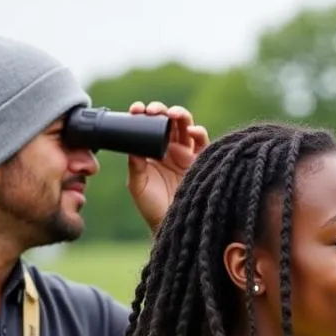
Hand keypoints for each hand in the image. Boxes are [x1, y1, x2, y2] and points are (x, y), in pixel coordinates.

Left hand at [126, 102, 209, 231]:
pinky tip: (191, 131)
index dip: (144, 115)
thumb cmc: (151, 206)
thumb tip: (131, 143)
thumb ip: (135, 164)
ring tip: (172, 114)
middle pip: (169, 122)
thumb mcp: (137, 184)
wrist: (170, 225)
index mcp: (153, 151)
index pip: (149, 126)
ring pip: (186, 127)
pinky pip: (203, 143)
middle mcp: (171, 150)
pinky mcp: (201, 163)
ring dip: (181, 116)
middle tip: (154, 110)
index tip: (136, 110)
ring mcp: (187, 155)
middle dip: (162, 111)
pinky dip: (199, 132)